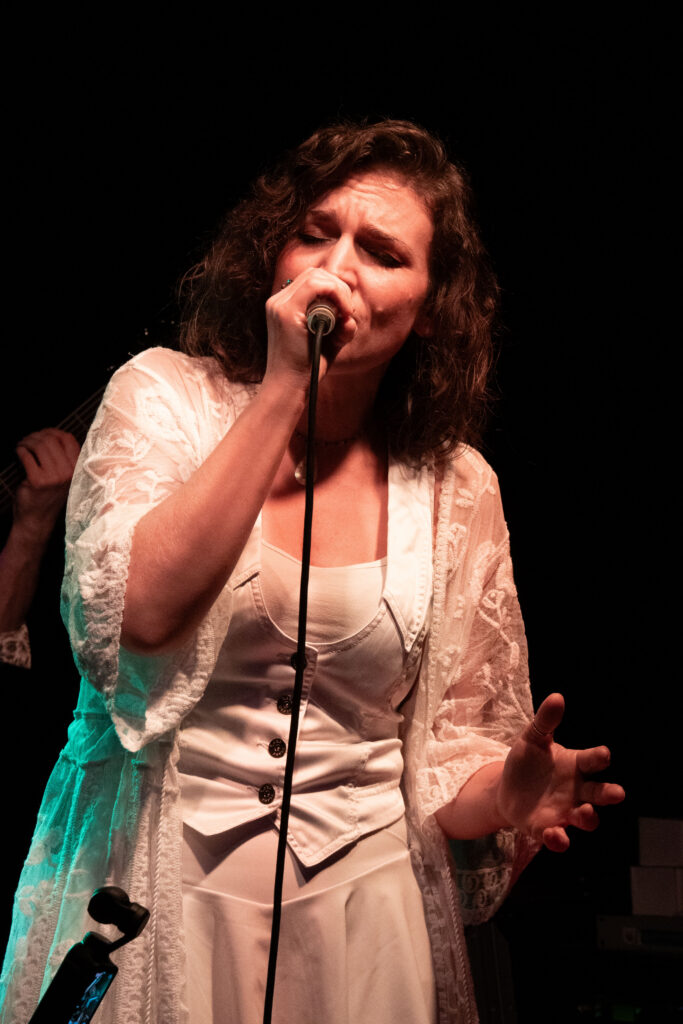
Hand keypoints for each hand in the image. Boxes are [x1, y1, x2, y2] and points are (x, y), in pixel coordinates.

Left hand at [13, 428, 80, 543]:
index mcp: (77, 469)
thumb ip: (64, 458)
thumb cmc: (48, 496)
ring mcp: (54, 477)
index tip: (43, 434)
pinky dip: (20, 450)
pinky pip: (26, 456)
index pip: (68, 439)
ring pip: (38, 445)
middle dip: (36, 436)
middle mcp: (69, 473)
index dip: (53, 432)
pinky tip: (18, 453)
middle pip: (51, 439)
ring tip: (22, 445)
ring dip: (26, 442)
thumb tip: (52, 433)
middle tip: (27, 440)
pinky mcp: (37, 481)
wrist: (38, 519)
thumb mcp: (64, 476)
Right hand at [264, 267, 356, 387]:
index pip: (311, 280)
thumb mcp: (328, 342)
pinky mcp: (285, 312)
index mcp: (284, 305)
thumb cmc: (307, 368)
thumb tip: (350, 317)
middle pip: (314, 273)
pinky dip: (335, 295)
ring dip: (338, 291)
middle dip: (339, 287)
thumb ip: (340, 327)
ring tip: (345, 314)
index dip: (334, 286)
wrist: (289, 387)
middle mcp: (278, 301)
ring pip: (315, 276)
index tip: (347, 307)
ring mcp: (279, 305)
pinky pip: (314, 286)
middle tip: (348, 311)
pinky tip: (342, 314)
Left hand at [496, 693, 624, 851]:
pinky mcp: (546, 828)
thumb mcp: (532, 739)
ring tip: (585, 812)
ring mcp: (564, 811)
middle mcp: (576, 791)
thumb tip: (557, 697)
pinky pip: (558, 837)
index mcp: (575, 765)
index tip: (604, 755)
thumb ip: (545, 721)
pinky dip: (559, 839)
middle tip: (617, 793)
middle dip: (609, 794)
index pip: (592, 761)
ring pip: (585, 818)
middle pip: (599, 794)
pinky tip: (555, 836)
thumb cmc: (526, 762)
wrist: (505, 789)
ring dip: (588, 817)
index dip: (599, 758)